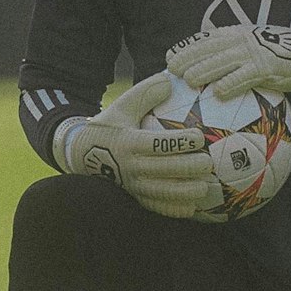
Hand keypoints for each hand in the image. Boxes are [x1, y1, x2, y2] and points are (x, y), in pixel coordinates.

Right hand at [62, 72, 220, 217]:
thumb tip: (170, 80)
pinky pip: (155, 207)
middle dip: (189, 168)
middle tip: (209, 163)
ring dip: (185, 192)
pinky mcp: (133, 198)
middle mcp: (130, 166)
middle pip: (164, 170)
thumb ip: (145, 93)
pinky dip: (174, 209)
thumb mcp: (121, 107)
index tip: (199, 137)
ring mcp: (131, 186)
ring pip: (162, 193)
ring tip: (206, 187)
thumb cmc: (110, 126)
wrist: (82, 155)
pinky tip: (192, 208)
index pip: (157, 144)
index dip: (179, 142)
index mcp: (128, 143)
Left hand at [168, 25, 290, 99]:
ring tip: (188, 80)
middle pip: (209, 49)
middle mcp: (242, 41)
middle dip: (188, 58)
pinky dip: (230, 84)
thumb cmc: (281, 54)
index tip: (169, 56)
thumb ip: (235, 51)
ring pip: (222, 62)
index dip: (187, 47)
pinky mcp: (266, 68)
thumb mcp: (255, 44)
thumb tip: (211, 65)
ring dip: (203, 70)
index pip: (206, 39)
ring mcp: (254, 54)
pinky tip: (218, 93)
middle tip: (171, 70)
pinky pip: (244, 77)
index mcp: (238, 34)